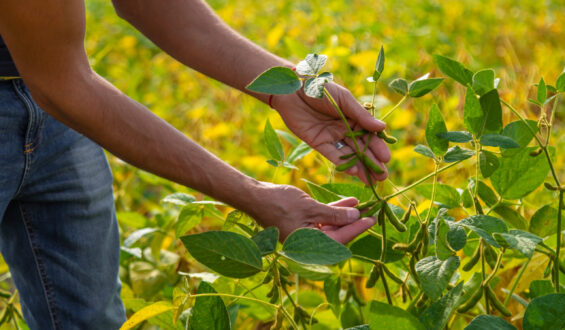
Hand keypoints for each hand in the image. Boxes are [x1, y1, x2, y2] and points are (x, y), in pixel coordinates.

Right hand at [251, 182, 375, 242]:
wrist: (256, 196)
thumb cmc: (280, 203)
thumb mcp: (311, 207)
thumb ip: (334, 214)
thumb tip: (356, 217)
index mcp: (309, 245)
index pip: (340, 239)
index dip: (357, 229)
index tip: (372, 220)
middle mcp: (308, 243)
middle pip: (337, 234)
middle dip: (353, 222)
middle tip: (371, 212)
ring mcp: (305, 233)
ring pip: (332, 225)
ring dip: (345, 215)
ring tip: (362, 205)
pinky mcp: (303, 223)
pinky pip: (323, 219)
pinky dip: (334, 211)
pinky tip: (348, 202)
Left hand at [272, 82, 390, 183]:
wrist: (294, 89)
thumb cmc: (321, 88)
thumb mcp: (344, 100)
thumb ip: (361, 116)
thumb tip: (382, 128)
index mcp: (353, 118)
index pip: (369, 135)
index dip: (378, 147)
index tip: (386, 158)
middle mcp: (344, 129)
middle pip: (361, 148)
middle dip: (372, 162)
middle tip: (383, 176)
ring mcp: (331, 137)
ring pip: (349, 154)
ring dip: (360, 167)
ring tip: (372, 180)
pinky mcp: (318, 142)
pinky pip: (332, 154)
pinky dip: (342, 163)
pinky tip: (354, 172)